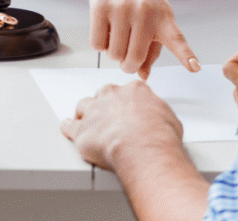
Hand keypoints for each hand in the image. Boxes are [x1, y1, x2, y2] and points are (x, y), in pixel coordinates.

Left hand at [60, 80, 183, 170]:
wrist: (144, 147)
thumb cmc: (159, 135)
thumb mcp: (169, 118)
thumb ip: (159, 113)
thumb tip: (161, 120)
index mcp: (134, 90)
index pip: (126, 91)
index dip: (126, 102)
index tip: (126, 109)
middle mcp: (111, 96)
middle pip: (103, 95)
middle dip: (105, 105)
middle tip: (109, 117)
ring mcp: (95, 111)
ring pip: (84, 106)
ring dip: (85, 114)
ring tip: (86, 122)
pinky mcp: (82, 129)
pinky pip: (69, 126)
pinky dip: (68, 127)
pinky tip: (68, 127)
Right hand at [88, 0, 198, 78]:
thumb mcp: (155, 17)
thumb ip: (151, 49)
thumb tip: (143, 75)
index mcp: (164, 18)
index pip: (177, 39)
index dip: (186, 55)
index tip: (195, 67)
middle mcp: (145, 13)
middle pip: (133, 60)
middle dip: (127, 65)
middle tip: (126, 56)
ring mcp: (122, 9)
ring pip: (113, 54)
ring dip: (113, 52)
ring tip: (117, 34)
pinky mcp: (100, 7)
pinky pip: (97, 44)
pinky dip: (100, 43)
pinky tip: (106, 28)